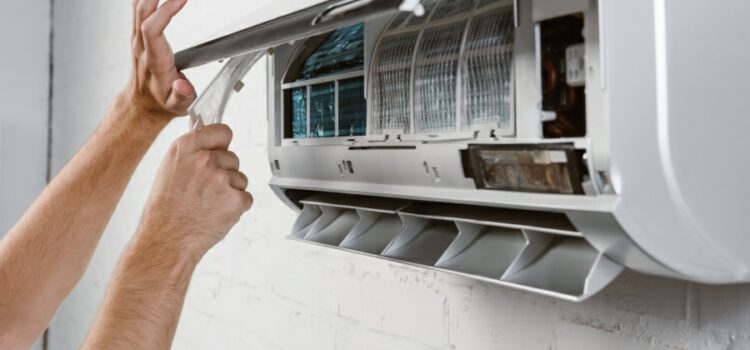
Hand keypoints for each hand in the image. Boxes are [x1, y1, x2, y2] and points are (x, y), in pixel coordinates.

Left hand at [125, 0, 194, 120]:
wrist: (144, 104)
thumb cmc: (162, 102)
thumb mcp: (178, 107)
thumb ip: (182, 96)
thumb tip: (183, 85)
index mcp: (154, 61)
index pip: (152, 29)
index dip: (165, 11)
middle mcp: (142, 47)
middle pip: (142, 11)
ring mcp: (137, 39)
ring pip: (138, 6)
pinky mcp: (137, 35)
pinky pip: (138, 8)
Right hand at [137, 124, 252, 260]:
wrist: (167, 239)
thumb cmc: (166, 209)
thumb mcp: (170, 168)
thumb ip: (191, 149)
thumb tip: (202, 127)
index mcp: (186, 147)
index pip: (222, 131)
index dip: (221, 144)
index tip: (218, 151)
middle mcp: (205, 160)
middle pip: (233, 157)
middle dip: (224, 172)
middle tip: (204, 191)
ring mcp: (222, 179)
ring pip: (240, 178)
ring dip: (230, 191)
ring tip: (208, 204)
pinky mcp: (236, 199)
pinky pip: (246, 198)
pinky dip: (236, 207)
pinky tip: (216, 214)